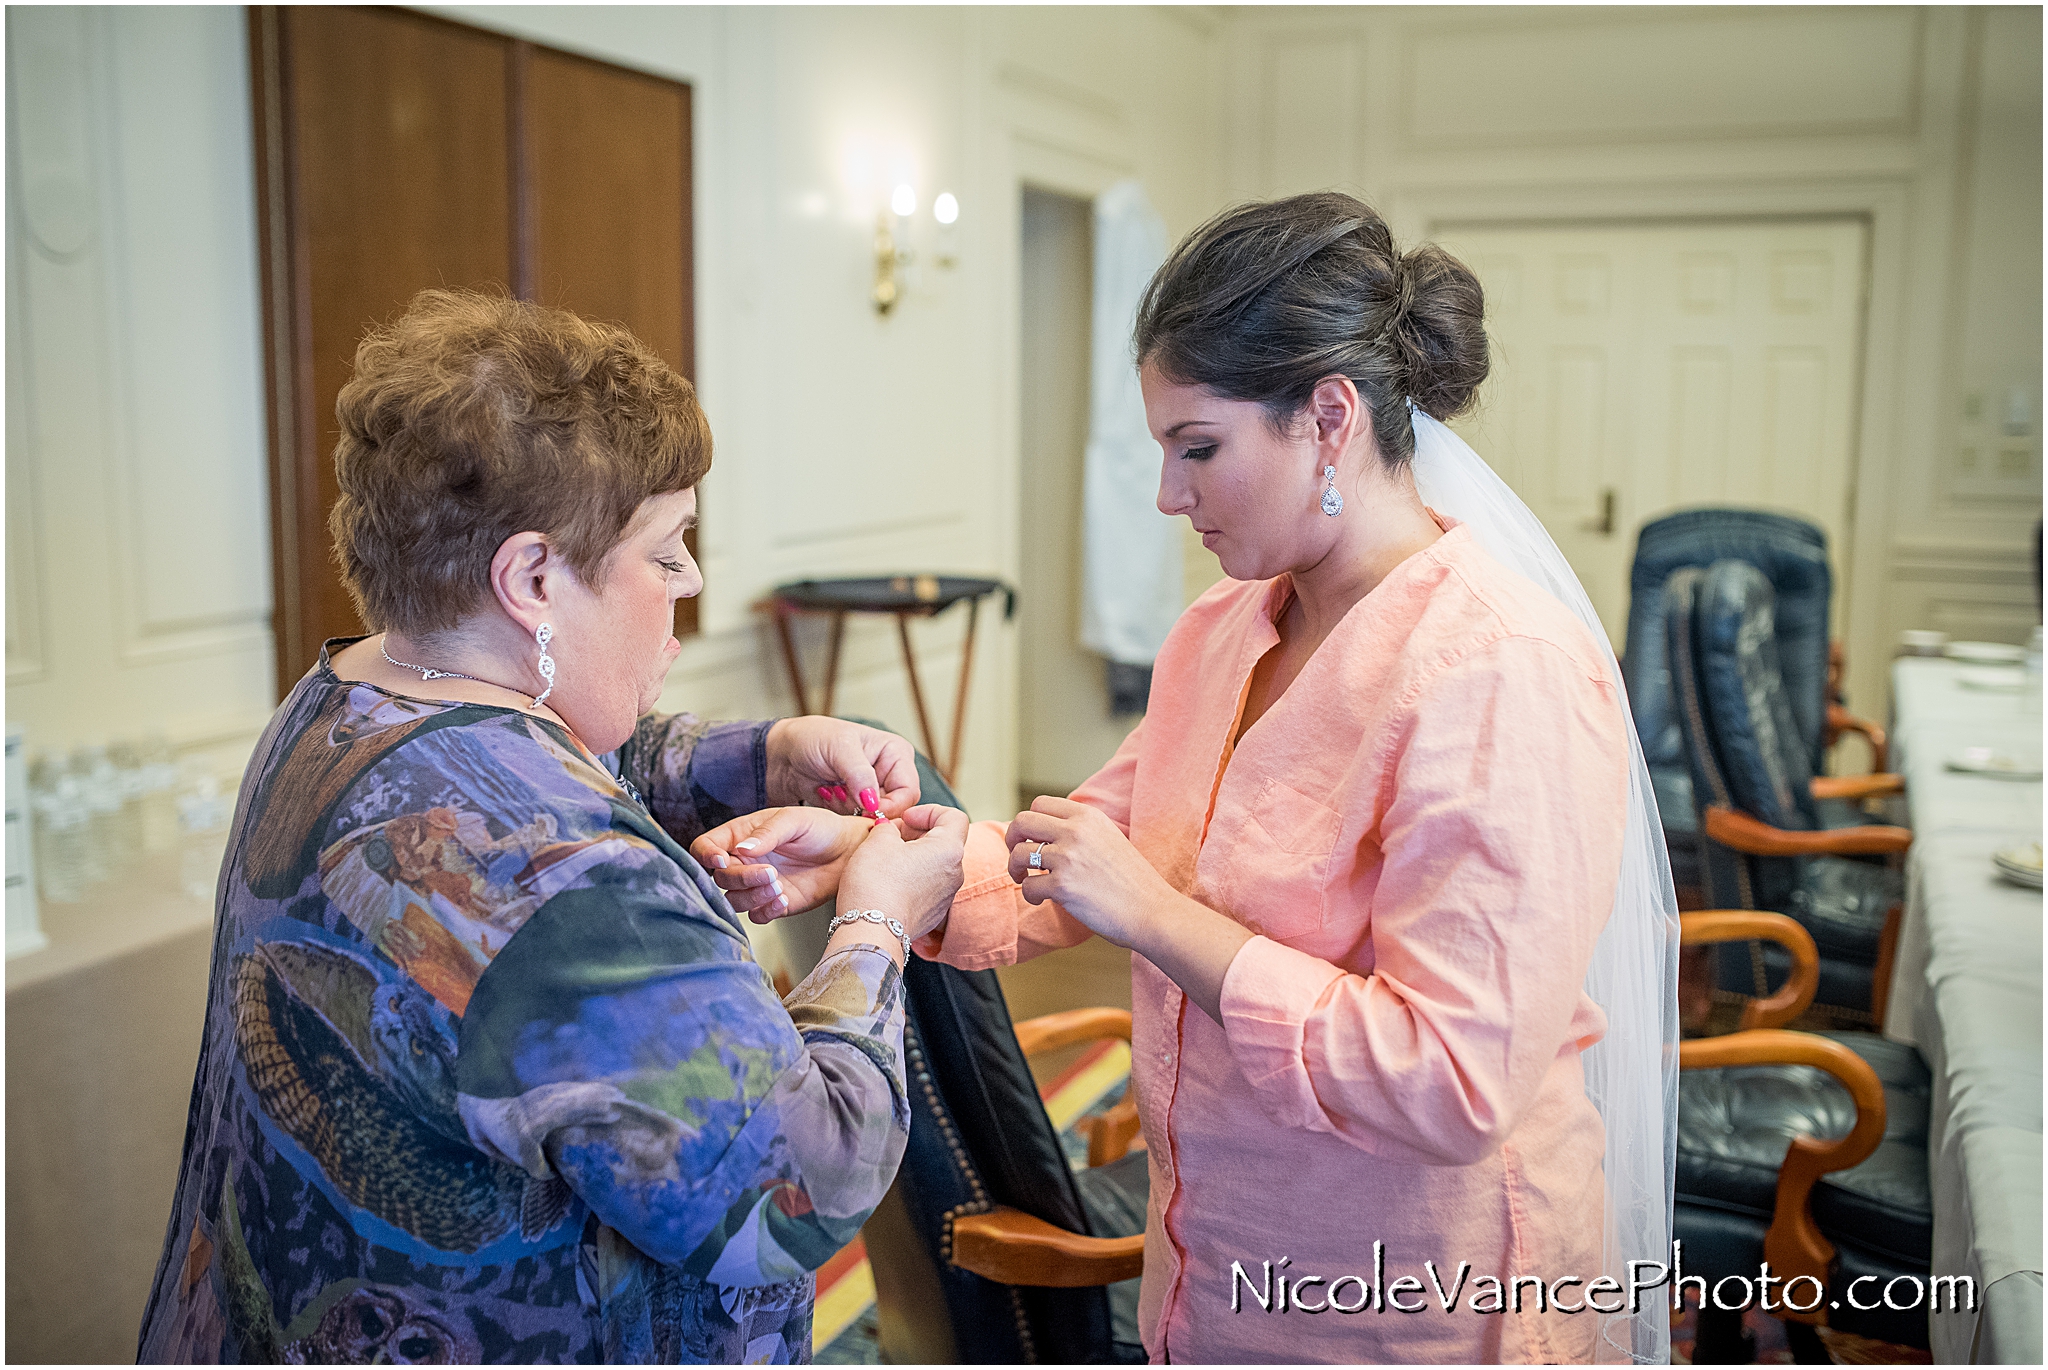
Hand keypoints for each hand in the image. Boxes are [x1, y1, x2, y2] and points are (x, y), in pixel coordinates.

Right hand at [692, 807, 871, 921]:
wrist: (850, 852)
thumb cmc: (821, 828)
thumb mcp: (794, 820)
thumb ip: (766, 834)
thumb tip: (740, 850)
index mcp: (741, 836)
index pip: (706, 846)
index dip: (706, 854)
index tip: (721, 859)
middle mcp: (744, 861)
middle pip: (720, 878)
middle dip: (741, 878)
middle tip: (770, 873)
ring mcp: (758, 885)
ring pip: (734, 900)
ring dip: (753, 896)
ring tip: (779, 885)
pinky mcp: (774, 904)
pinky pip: (756, 915)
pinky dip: (765, 910)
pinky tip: (783, 899)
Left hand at [765, 717, 919, 818]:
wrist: (781, 755)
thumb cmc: (810, 738)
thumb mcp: (838, 747)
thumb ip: (859, 774)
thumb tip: (874, 802)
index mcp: (896, 754)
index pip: (908, 791)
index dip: (891, 805)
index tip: (867, 810)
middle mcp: (889, 774)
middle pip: (897, 809)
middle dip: (869, 809)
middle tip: (843, 799)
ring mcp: (872, 792)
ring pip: (878, 818)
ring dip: (852, 812)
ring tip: (832, 791)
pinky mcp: (856, 807)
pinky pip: (860, 823)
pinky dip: (843, 817)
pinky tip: (828, 797)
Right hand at [838, 805, 969, 940]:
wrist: (871, 931)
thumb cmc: (876, 883)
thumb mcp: (878, 839)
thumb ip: (889, 826)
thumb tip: (891, 829)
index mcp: (949, 850)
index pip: (954, 817)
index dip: (929, 811)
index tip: (906, 818)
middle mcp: (955, 874)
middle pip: (944, 841)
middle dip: (917, 833)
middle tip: (890, 836)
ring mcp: (946, 897)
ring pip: (935, 865)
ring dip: (914, 856)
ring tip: (886, 859)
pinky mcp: (934, 914)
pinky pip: (928, 887)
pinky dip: (912, 878)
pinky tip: (888, 882)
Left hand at [1004, 796, 1181, 948]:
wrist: (1153, 911)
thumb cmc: (1132, 881)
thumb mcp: (1109, 838)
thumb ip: (1081, 830)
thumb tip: (1045, 832)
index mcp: (1088, 816)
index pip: (1040, 804)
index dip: (1029, 823)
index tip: (1032, 840)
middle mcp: (1076, 831)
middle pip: (1022, 822)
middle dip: (1012, 840)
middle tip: (1019, 858)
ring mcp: (1068, 858)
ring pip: (1019, 854)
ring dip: (1016, 869)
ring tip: (1027, 881)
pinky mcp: (1062, 886)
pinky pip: (1028, 887)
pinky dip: (1030, 895)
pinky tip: (1042, 900)